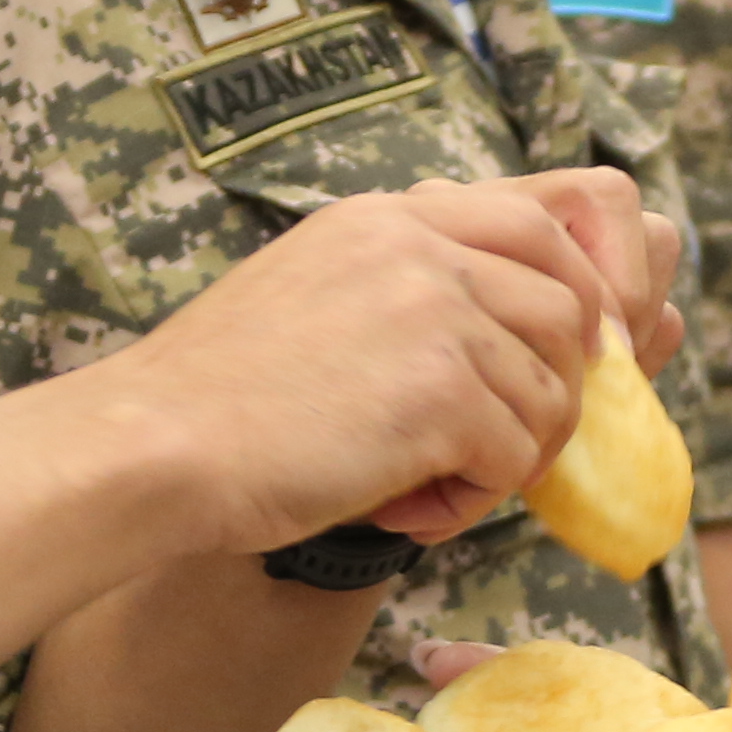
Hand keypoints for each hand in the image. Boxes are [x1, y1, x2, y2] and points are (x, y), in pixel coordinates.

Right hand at [101, 170, 682, 555]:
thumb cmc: (217, 395)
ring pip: (552, 390)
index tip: (558, 359)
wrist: (156, 444)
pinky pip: (516, 455)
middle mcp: (422, 247)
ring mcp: (438, 314)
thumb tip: (486, 332)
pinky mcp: (443, 393)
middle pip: (568, 303)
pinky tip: (412, 513)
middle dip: (561, 384)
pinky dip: (477, 500)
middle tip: (509, 444)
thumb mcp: (308, 287)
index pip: (537, 221)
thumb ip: (394, 284)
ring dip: (513, 455)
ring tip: (439, 490)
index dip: (574, 292)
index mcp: (388, 217)